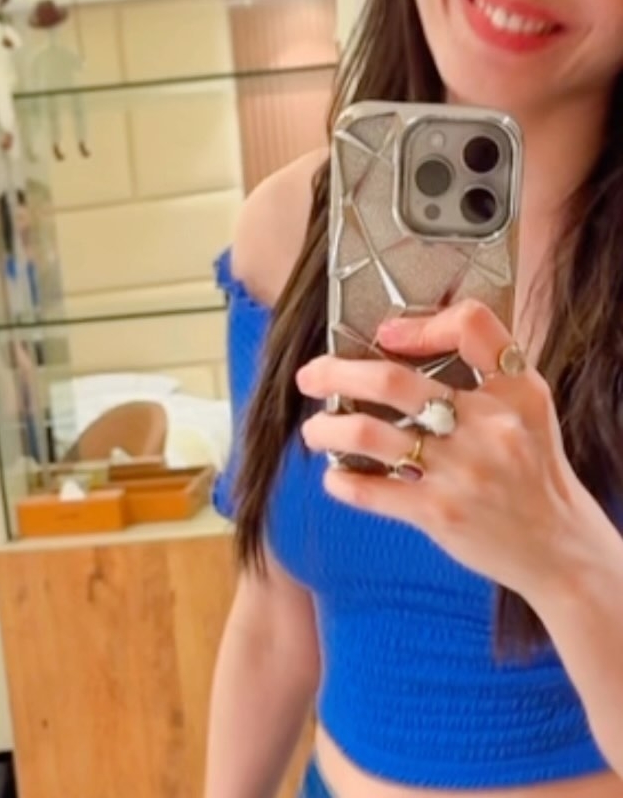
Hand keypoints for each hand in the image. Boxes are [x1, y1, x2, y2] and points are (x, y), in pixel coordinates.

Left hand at [297, 300, 585, 600]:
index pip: (471, 327)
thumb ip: (486, 366)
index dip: (420, 323)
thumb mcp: (529, 403)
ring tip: (315, 429)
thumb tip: (406, 337)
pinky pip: (371, 491)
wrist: (558, 546)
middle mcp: (486, 427)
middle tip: (310, 375)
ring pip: (369, 436)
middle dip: (337, 373)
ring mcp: (459, 472)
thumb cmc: (534, 467)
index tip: (386, 333)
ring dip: (328, 429)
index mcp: (512, 391)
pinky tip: (335, 476)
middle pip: (393, 382)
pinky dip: (342, 480)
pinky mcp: (439, 515)